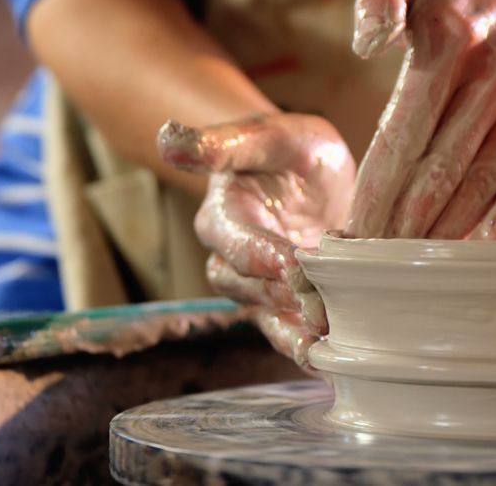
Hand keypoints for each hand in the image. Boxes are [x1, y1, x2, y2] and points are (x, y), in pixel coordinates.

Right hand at [157, 114, 355, 365]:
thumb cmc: (289, 151)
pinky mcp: (282, 306)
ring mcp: (257, 286)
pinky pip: (285, 332)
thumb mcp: (270, 135)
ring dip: (292, 332)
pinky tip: (328, 360)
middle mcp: (230, 256)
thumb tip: (167, 138)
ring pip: (263, 316)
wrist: (313, 176)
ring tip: (323, 344)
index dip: (263, 255)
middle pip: (246, 286)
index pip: (235, 240)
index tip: (295, 265)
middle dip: (283, 298)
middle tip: (322, 308)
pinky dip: (304, 348)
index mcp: (223, 213)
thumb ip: (224, 142)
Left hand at [345, 0, 495, 239]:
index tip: (355, 229)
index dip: (379, 186)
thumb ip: (378, 0)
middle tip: (379, 260)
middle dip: (408, 220)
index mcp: (454, 39)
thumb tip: (366, 42)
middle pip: (446, 163)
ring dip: (453, 226)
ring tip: (418, 262)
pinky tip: (482, 244)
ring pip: (489, 175)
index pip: (406, 131)